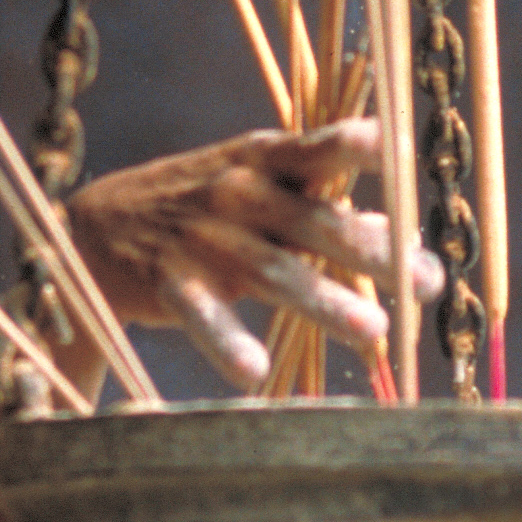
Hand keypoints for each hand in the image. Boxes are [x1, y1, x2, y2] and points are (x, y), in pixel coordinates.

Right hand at [66, 119, 445, 389]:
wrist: (93, 231)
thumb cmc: (199, 207)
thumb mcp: (257, 190)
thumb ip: (324, 211)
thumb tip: (400, 234)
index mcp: (264, 160)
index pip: (319, 147)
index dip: (361, 146)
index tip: (405, 150)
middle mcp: (237, 193)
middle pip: (314, 221)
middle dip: (375, 251)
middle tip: (428, 284)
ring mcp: (202, 238)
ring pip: (273, 272)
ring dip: (326, 302)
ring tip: (376, 334)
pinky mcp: (167, 282)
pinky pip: (203, 316)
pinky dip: (227, 343)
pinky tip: (254, 375)